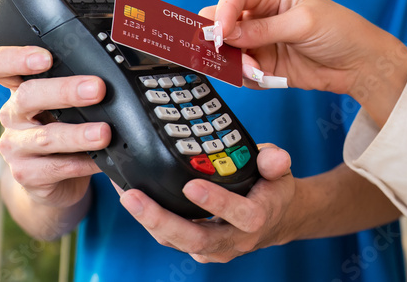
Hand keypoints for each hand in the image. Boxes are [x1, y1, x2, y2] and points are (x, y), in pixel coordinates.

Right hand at [0, 45, 110, 208]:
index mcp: (20, 88)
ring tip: (104, 133)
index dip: (15, 58)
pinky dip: (83, 163)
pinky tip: (102, 160)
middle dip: (64, 90)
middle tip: (97, 89)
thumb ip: (78, 84)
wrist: (56, 179)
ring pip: (44, 137)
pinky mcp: (26, 174)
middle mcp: (12, 115)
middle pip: (27, 96)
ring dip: (77, 134)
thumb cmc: (64, 128)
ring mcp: (16, 146)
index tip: (45, 57)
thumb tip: (115, 73)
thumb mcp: (66, 103)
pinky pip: (57, 167)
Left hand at [117, 143, 296, 262]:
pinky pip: (171, 239)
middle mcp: (235, 239)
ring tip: (127, 197)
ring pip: (178, 242)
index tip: (192, 186)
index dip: (215, 202)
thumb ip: (275, 161)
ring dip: (150, 222)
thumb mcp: (279, 170)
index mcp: (257, 217)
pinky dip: (150, 222)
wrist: (276, 218)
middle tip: (134, 197)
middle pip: (196, 238)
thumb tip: (274, 158)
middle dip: (162, 220)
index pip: (239, 214)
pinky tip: (133, 200)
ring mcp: (214, 248)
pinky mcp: (199, 248)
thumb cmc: (272, 189)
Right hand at [200, 0, 406, 124]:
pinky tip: (262, 77)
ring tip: (256, 70)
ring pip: (227, 50)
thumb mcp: (303, 24)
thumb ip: (263, 29)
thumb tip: (227, 35)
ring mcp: (259, 41)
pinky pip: (240, 72)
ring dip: (234, 62)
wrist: (359, 64)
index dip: (223, 13)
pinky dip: (245, 77)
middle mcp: (259, 14)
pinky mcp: (263, 65)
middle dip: (218, 38)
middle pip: (221, 22)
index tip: (221, 34)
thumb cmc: (339, 31)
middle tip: (221, 53)